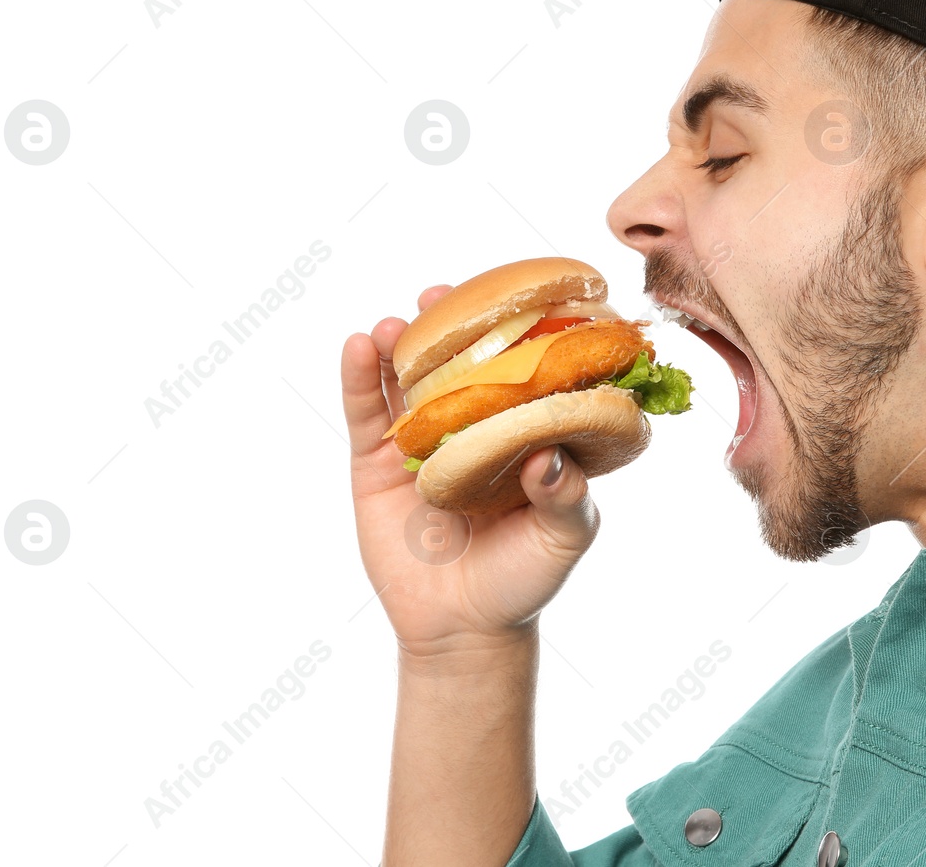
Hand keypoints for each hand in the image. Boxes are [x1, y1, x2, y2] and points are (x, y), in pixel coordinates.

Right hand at [340, 284, 601, 660]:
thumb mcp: (564, 536)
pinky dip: (359, 377)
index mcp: (518, 428)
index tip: (511, 298)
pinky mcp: (376, 464)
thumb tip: (548, 456)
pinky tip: (359, 346)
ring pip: (405, 377)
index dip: (509, 329)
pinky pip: (366, 413)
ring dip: (399, 342)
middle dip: (448, 323)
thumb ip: (566, 495)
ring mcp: (419, 439)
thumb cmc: (526, 576)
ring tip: (398, 325)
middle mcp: (468, 423)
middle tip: (444, 296)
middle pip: (453, 359)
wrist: (466, 628)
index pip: (514, 365)